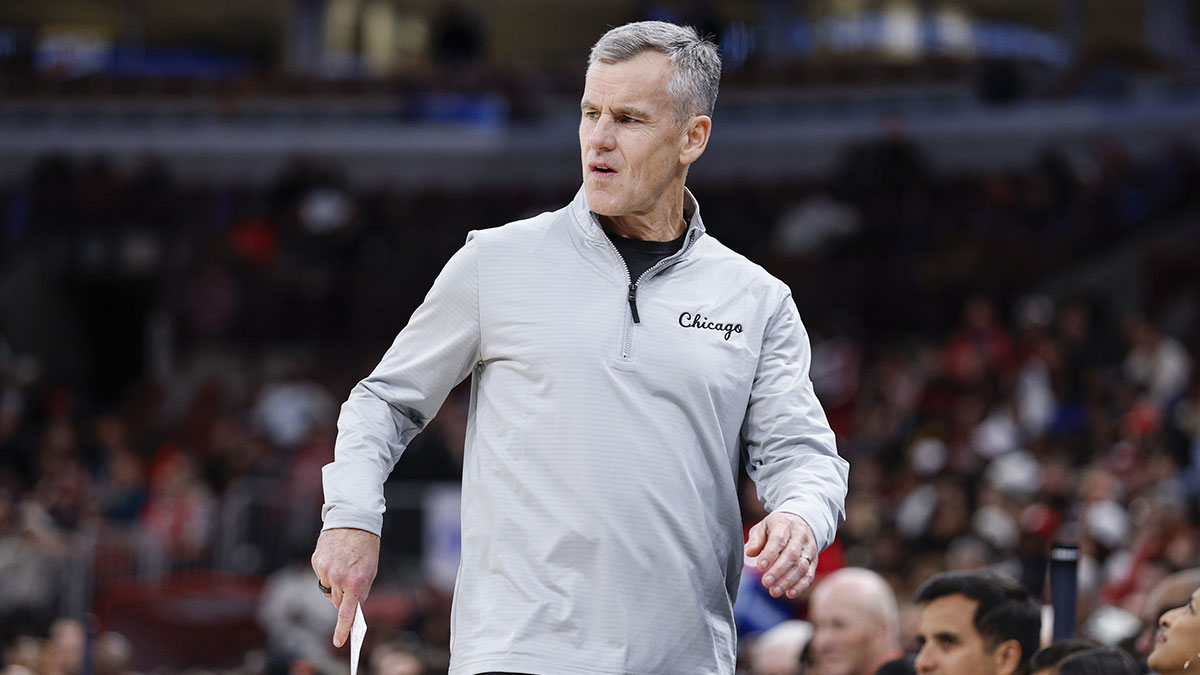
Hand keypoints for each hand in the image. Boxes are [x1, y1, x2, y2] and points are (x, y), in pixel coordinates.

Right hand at [311, 527, 380, 647]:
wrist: (353, 520)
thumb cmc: (366, 546)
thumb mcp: (371, 570)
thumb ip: (362, 590)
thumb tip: (352, 606)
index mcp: (355, 581)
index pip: (347, 612)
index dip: (343, 628)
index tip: (339, 642)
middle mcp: (338, 577)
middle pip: (337, 602)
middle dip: (344, 597)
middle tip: (350, 583)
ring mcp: (325, 570)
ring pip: (328, 590)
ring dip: (335, 584)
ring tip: (344, 566)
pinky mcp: (316, 562)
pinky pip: (321, 576)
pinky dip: (327, 573)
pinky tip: (335, 559)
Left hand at [744, 512, 817, 598]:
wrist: (802, 522)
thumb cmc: (777, 527)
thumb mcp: (763, 527)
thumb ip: (756, 539)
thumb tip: (749, 553)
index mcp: (784, 525)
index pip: (778, 540)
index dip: (769, 554)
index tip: (759, 566)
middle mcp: (800, 536)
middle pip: (791, 555)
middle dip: (778, 571)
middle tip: (766, 583)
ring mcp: (809, 549)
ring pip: (801, 567)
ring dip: (788, 581)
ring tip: (774, 591)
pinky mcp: (814, 561)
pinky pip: (809, 575)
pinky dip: (800, 586)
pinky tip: (789, 593)